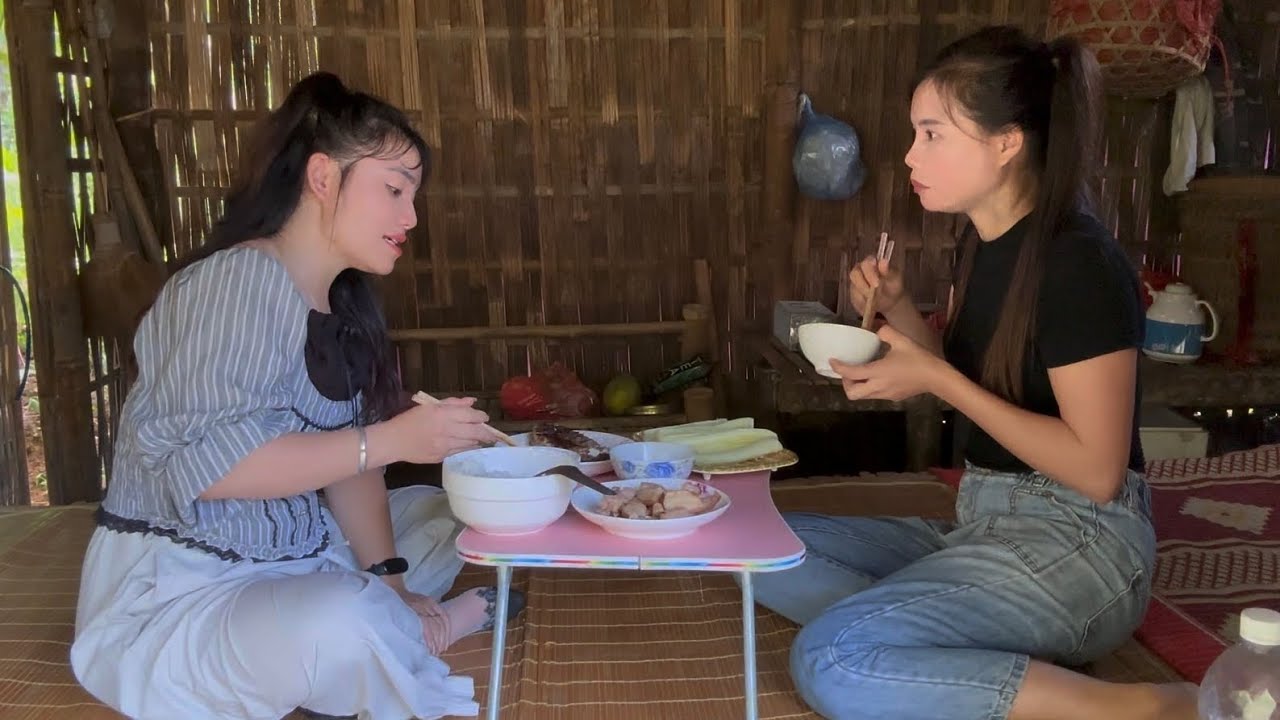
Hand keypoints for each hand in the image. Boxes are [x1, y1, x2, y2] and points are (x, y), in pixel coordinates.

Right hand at [379, 397, 491, 463]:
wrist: (393, 441)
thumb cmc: (410, 420)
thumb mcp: (429, 406)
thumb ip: (452, 403)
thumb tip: (472, 402)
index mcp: (442, 414)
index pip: (470, 415)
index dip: (481, 417)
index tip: (484, 418)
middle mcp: (446, 430)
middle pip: (474, 432)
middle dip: (486, 432)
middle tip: (492, 433)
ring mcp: (444, 446)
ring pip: (470, 444)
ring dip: (478, 441)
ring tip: (482, 439)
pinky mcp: (441, 457)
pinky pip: (460, 453)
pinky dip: (467, 449)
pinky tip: (468, 446)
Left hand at [830, 325, 951, 401]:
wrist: (936, 377)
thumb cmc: (919, 358)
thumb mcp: (901, 340)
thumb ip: (885, 331)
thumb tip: (877, 329)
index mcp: (878, 372)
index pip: (851, 373)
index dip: (839, 368)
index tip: (833, 361)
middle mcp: (878, 387)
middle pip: (852, 394)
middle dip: (846, 384)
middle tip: (848, 372)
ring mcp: (886, 395)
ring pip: (863, 396)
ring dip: (858, 386)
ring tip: (861, 373)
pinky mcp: (893, 398)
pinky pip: (875, 395)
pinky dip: (870, 387)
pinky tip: (877, 376)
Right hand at [850, 254, 906, 317]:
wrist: (891, 299)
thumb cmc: (893, 285)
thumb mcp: (894, 278)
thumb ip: (888, 271)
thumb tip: (884, 261)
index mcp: (870, 262)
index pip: (865, 264)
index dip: (869, 273)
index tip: (876, 284)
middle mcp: (859, 270)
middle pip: (854, 275)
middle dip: (863, 287)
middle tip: (873, 296)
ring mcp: (854, 283)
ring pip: (854, 290)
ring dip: (864, 298)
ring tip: (875, 305)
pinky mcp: (853, 295)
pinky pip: (855, 301)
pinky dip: (863, 306)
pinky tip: (872, 309)